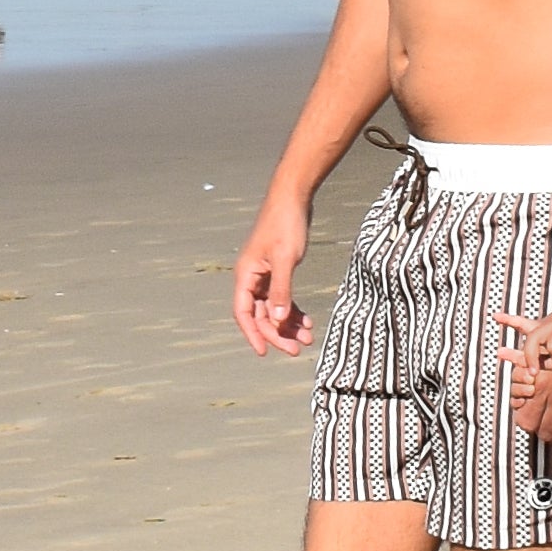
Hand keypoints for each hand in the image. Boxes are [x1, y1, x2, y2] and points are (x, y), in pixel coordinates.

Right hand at [233, 194, 313, 356]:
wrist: (293, 198)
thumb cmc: (285, 224)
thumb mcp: (285, 259)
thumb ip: (281, 290)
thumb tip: (278, 319)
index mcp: (246, 275)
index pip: (243, 313)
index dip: (253, 334)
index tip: (265, 352)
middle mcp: (251, 277)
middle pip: (260, 314)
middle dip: (278, 333)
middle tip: (297, 349)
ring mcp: (264, 274)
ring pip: (273, 308)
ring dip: (288, 324)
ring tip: (308, 338)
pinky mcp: (277, 270)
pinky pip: (282, 298)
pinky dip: (293, 310)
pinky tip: (307, 320)